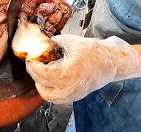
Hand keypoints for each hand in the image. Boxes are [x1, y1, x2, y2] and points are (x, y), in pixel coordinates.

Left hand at [26, 35, 140, 103]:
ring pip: (47, 95)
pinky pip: (56, 98)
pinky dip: (48, 90)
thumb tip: (39, 43)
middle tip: (32, 63)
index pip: (41, 73)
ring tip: (39, 72)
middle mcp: (69, 86)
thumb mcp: (70, 41)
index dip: (32, 65)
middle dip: (33, 72)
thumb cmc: (93, 51)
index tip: (29, 58)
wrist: (111, 63)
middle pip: (41, 83)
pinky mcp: (75, 97)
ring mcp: (72, 94)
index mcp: (68, 72)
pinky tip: (48, 80)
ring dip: (39, 84)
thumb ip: (53, 43)